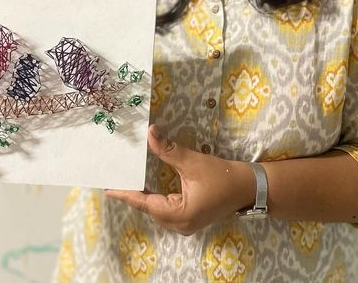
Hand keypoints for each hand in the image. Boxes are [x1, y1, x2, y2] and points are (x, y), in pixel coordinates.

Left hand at [105, 124, 255, 234]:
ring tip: (127, 184)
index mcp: (179, 215)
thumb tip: (150, 133)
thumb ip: (168, 149)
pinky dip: (156, 200)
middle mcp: (180, 224)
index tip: (108, 188)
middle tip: (116, 181)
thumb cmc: (222, 176)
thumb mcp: (193, 162)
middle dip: (133, 195)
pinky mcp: (191, 218)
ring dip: (144, 198)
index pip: (145, 203)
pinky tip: (148, 189)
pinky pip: (167, 210)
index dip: (126, 194)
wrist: (249, 186)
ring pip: (158, 211)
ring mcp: (186, 223)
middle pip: (150, 209)